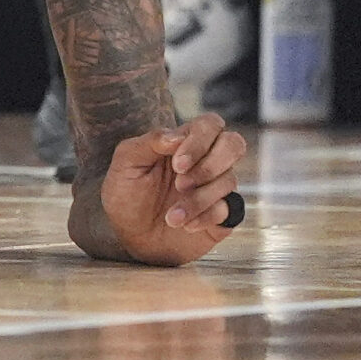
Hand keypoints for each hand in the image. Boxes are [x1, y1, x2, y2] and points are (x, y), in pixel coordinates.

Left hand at [90, 114, 247, 265]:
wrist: (129, 235)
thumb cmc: (126, 193)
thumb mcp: (126, 163)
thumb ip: (149, 142)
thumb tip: (177, 135)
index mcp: (182, 141)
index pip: (210, 124)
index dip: (199, 141)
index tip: (176, 165)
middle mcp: (205, 160)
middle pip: (234, 144)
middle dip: (209, 165)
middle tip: (181, 184)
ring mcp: (216, 187)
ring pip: (228, 181)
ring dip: (197, 199)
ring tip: (170, 217)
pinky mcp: (223, 214)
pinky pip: (230, 209)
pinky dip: (206, 217)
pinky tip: (185, 225)